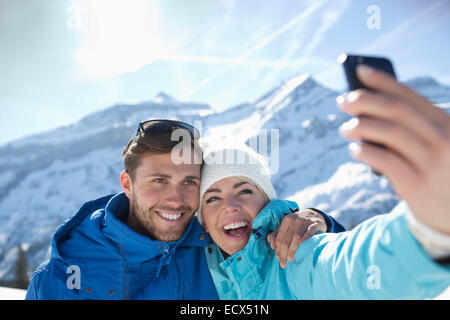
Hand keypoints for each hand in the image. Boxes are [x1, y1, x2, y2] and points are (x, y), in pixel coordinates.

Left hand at [267, 208, 326, 267]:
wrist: (314, 214)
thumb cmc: (297, 223)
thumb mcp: (286, 226)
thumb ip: (276, 235)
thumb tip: (272, 246)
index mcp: (286, 221)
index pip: (279, 238)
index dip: (278, 249)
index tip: (278, 259)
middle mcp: (294, 220)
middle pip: (286, 239)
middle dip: (283, 253)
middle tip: (283, 263)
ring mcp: (305, 221)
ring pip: (296, 237)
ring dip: (292, 249)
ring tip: (291, 259)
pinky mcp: (315, 224)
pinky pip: (310, 231)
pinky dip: (305, 238)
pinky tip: (302, 245)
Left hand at [337, 64, 449, 233]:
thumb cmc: (439, 174)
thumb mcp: (435, 145)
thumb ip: (411, 127)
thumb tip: (367, 107)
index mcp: (447, 124)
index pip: (410, 96)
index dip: (383, 81)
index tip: (360, 70)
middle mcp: (443, 140)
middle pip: (396, 110)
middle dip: (365, 100)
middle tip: (342, 101)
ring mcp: (431, 163)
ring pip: (389, 133)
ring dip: (360, 126)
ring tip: (345, 128)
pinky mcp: (416, 185)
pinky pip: (385, 161)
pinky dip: (365, 151)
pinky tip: (354, 149)